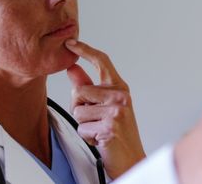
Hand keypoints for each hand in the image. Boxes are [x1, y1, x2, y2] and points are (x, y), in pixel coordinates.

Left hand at [64, 39, 145, 178]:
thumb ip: (87, 87)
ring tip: (99, 129)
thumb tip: (72, 68)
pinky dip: (87, 137)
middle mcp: (120, 96)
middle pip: (79, 91)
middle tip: (95, 120)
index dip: (85, 50)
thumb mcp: (104, 106)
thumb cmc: (118, 133)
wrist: (131, 159)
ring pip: (78, 111)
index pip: (102, 61)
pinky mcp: (110, 126)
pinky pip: (82, 128)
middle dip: (79, 108)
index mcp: (120, 88)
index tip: (70, 43)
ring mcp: (117, 110)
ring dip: (83, 124)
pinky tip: (100, 139)